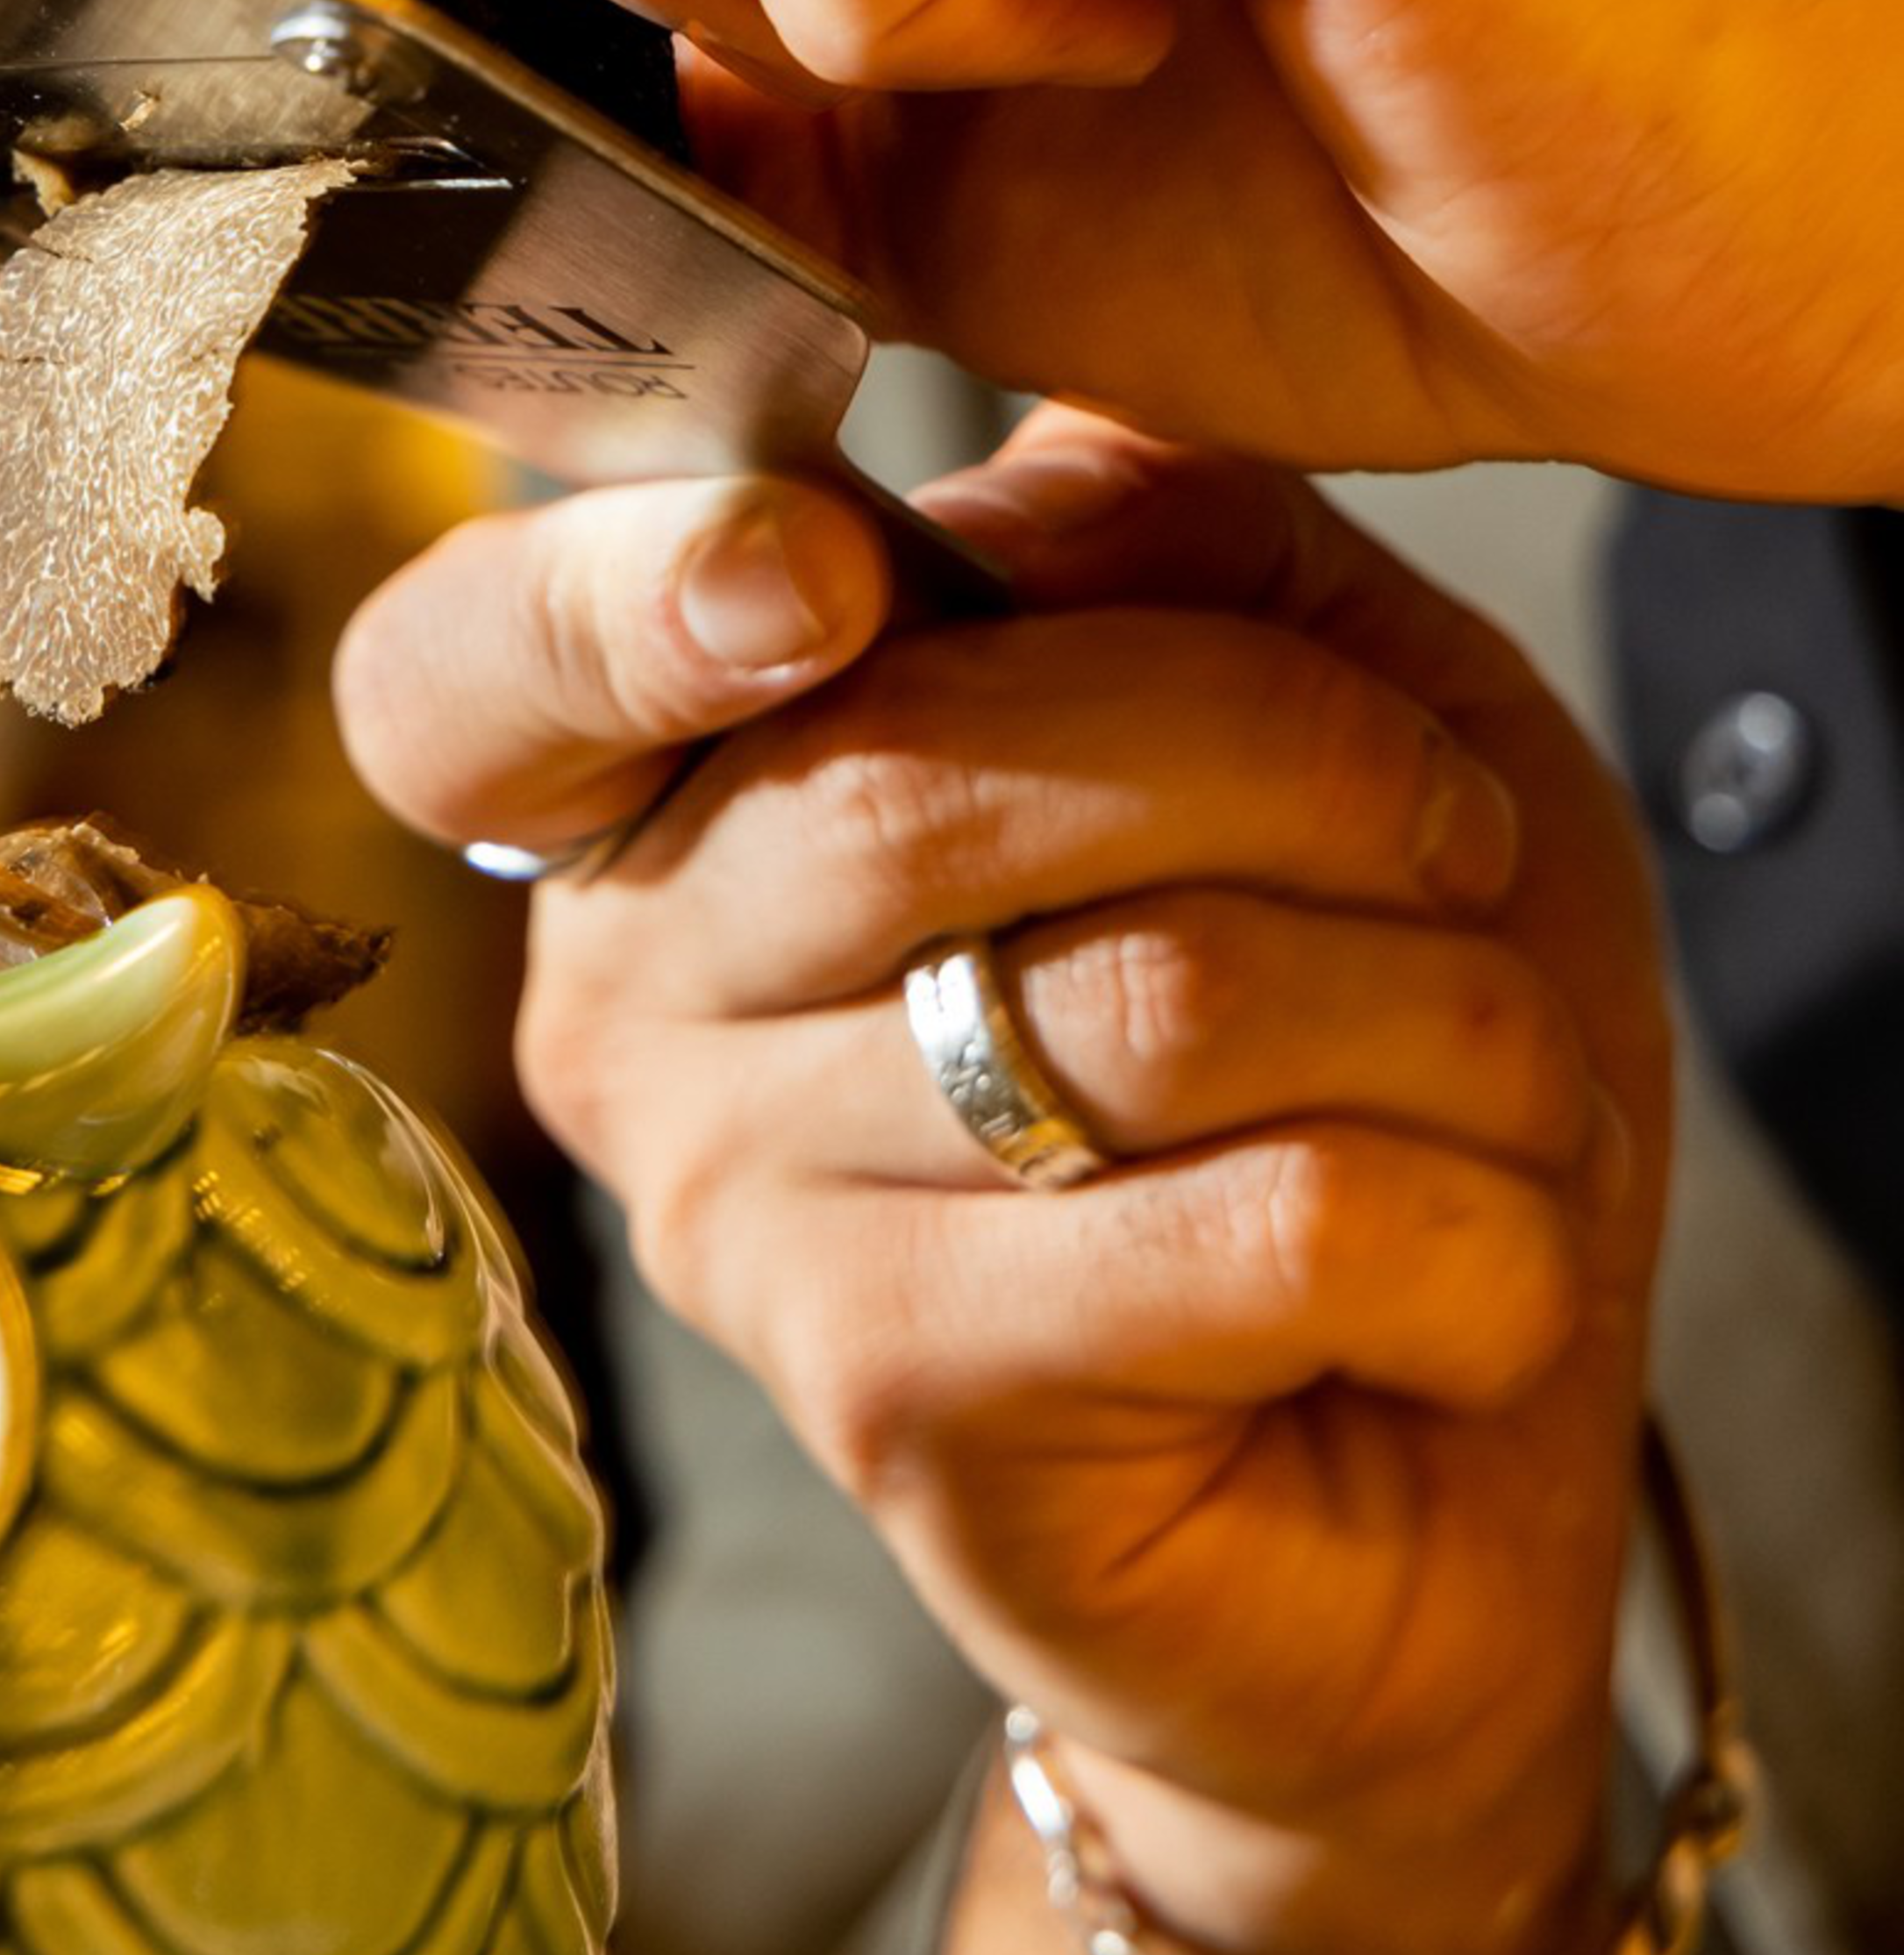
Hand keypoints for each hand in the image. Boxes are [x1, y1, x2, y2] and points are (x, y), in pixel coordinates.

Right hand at [332, 414, 1671, 1954]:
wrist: (1447, 1456)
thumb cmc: (1364, 1039)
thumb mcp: (1329, 681)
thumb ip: (1162, 526)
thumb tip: (1004, 497)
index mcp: (671, 787)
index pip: (465, 672)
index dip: (612, 596)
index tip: (817, 573)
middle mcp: (628, 995)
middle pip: (930, 774)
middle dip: (1307, 766)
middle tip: (1454, 850)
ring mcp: (732, 1216)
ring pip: (1157, 996)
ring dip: (1451, 1023)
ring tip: (1489, 1094)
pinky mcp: (899, 1404)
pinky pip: (1263, 1222)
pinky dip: (1469, 1229)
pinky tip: (1460, 1279)